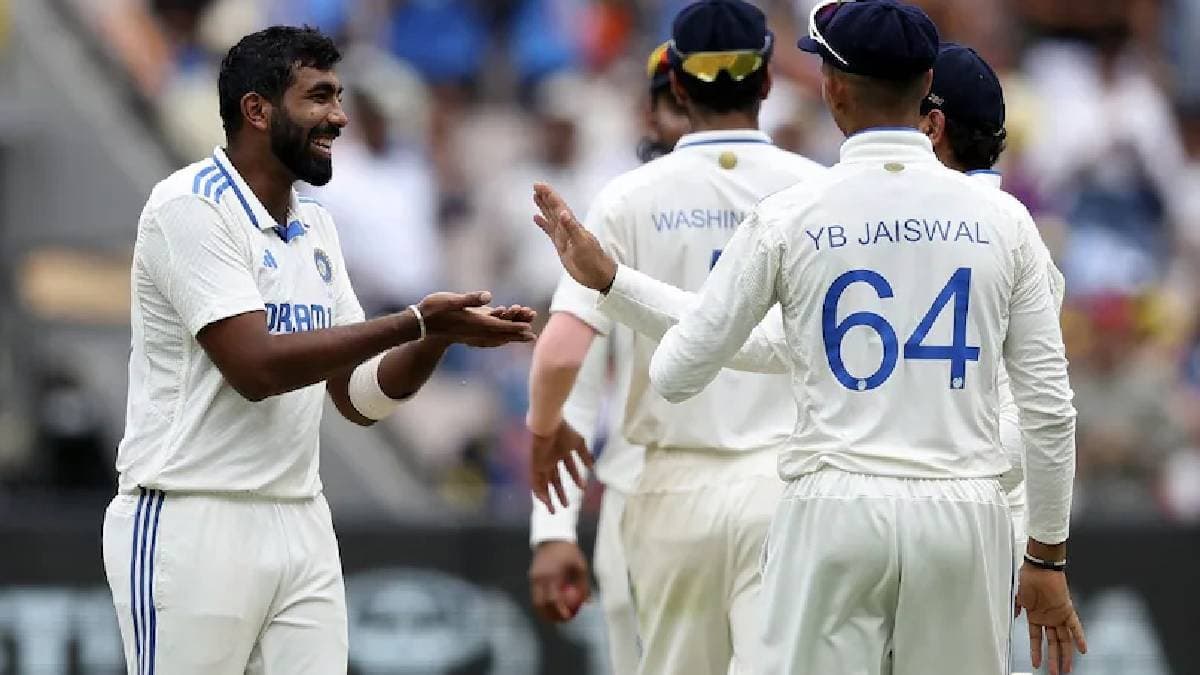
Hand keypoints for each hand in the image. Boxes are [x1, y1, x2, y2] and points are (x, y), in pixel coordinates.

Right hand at [416, 292, 535, 345]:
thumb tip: (488, 296)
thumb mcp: (451, 300)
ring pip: (495, 336)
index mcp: (475, 322)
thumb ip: (470, 299)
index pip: (499, 325)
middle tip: (533, 337)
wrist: (419, 324)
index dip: (514, 327)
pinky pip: (488, 337)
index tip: (529, 329)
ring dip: (510, 336)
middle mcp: (475, 330)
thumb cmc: (434, 309)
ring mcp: (472, 332)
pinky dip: (499, 338)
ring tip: (523, 337)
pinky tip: (502, 338)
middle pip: (501, 334)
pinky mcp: (468, 331)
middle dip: (517, 334)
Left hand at [529, 420, 593, 512]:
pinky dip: (540, 492)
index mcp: (562, 452)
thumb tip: (593, 467)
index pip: (569, 468)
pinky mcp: (535, 466)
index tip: (583, 488)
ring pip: (545, 484)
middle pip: (556, 480)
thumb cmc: (563, 432)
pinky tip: (545, 501)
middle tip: (567, 505)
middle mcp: (551, 459)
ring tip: (554, 511)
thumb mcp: (579, 444)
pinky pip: (535, 482)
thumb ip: (585, 455)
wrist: (548, 425)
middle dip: (561, 493)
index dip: (576, 478)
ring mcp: (542, 463)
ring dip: (549, 497)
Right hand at [529, 540, 590, 621]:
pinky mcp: (531, 576)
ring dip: (543, 611)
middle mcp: (540, 578)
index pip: (553, 599)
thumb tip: (588, 603)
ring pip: (535, 600)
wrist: (552, 537)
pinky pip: (535, 593)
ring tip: (553, 617)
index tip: (567, 617)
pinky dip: (541, 602)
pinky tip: (549, 606)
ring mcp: (534, 577)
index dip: (559, 611)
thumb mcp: (581, 567)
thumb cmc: (570, 553)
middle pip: (541, 604)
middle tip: (559, 621)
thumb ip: (583, 585)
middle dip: (549, 615)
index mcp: (552, 575)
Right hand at [532, 182, 616, 290]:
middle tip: (536, 186)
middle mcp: (567, 228)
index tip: (539, 185)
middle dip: (545, 197)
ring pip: (551, 217)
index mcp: (572, 225)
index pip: (559, 206)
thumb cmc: (593, 260)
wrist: (598, 275)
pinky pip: (549, 231)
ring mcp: (564, 236)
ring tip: (535, 196)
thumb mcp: (582, 244)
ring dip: (543, 207)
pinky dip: (542, 224)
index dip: (549, 195)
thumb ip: (571, 228)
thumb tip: (563, 212)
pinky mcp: (561, 245)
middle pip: (554, 208)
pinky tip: (536, 218)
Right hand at [1016, 565, 1087, 674]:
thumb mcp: (1018, 596)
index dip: (1036, 652)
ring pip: (1063, 640)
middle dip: (1054, 659)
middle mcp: (1048, 619)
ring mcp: (1058, 616)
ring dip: (1065, 654)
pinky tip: (1082, 650)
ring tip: (1066, 668)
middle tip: (1055, 672)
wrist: (1039, 568)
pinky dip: (1079, 638)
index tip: (1037, 663)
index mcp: (1036, 617)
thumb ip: (1017, 607)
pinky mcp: (1066, 610)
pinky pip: (1075, 627)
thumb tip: (1015, 615)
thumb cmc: (1028, 577)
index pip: (1037, 639)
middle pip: (1053, 643)